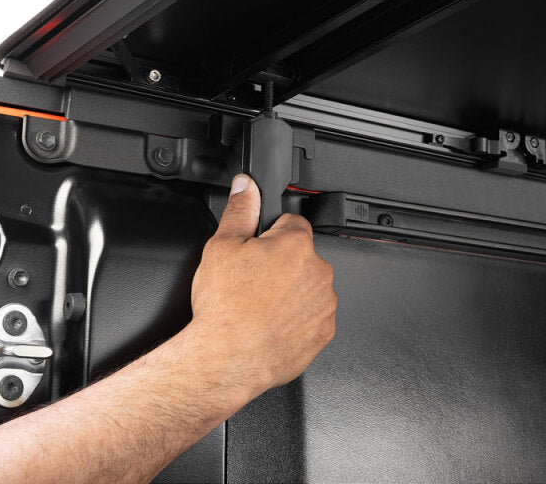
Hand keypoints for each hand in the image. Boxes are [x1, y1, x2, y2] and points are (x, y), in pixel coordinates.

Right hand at [190, 174, 336, 393]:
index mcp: (296, 245)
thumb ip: (239, 210)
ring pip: (308, 287)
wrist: (227, 358)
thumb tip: (245, 186)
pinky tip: (271, 324)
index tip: (258, 250)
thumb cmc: (225, 308)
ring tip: (259, 306)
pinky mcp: (324, 332)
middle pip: (301, 257)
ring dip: (290, 292)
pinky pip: (312, 317)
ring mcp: (324, 304)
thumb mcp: (221, 246)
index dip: (270, 235)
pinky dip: (297, 319)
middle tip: (252, 282)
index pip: (292, 223)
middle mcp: (318, 272)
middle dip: (281, 265)